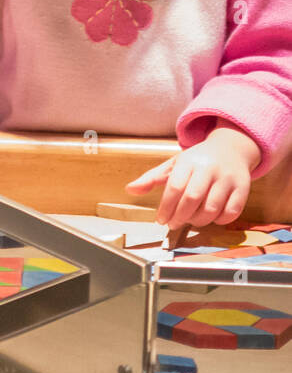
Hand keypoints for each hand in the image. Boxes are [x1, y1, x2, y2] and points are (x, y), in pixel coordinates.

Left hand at [124, 123, 258, 228]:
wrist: (231, 148)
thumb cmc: (197, 161)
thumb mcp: (173, 165)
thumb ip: (151, 178)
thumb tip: (129, 189)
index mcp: (189, 162)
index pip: (174, 187)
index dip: (166, 207)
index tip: (160, 220)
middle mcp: (209, 169)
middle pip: (192, 198)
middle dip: (180, 216)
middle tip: (173, 224)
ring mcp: (228, 178)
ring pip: (212, 207)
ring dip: (198, 220)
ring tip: (190, 221)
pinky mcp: (243, 188)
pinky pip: (232, 211)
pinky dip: (220, 220)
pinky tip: (210, 219)